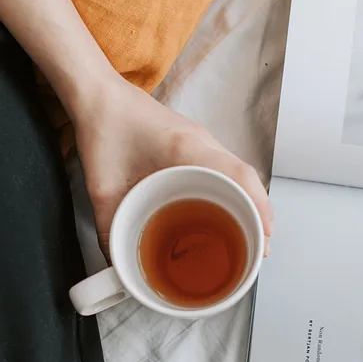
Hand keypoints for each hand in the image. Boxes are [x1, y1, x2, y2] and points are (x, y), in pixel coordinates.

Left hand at [71, 78, 272, 256]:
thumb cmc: (103, 130)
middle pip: (246, 177)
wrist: (98, 96)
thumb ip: (110, 230)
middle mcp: (201, 141)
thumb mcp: (102, 189)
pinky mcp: (194, 141)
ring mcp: (201, 139)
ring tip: (249, 234)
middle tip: (259, 248)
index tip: (264, 238)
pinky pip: (225, 167)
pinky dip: (234, 190)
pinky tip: (227, 210)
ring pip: (239, 172)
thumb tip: (118, 266)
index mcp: (185, 149)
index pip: (238, 177)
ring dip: (249, 201)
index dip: (258, 208)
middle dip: (259, 213)